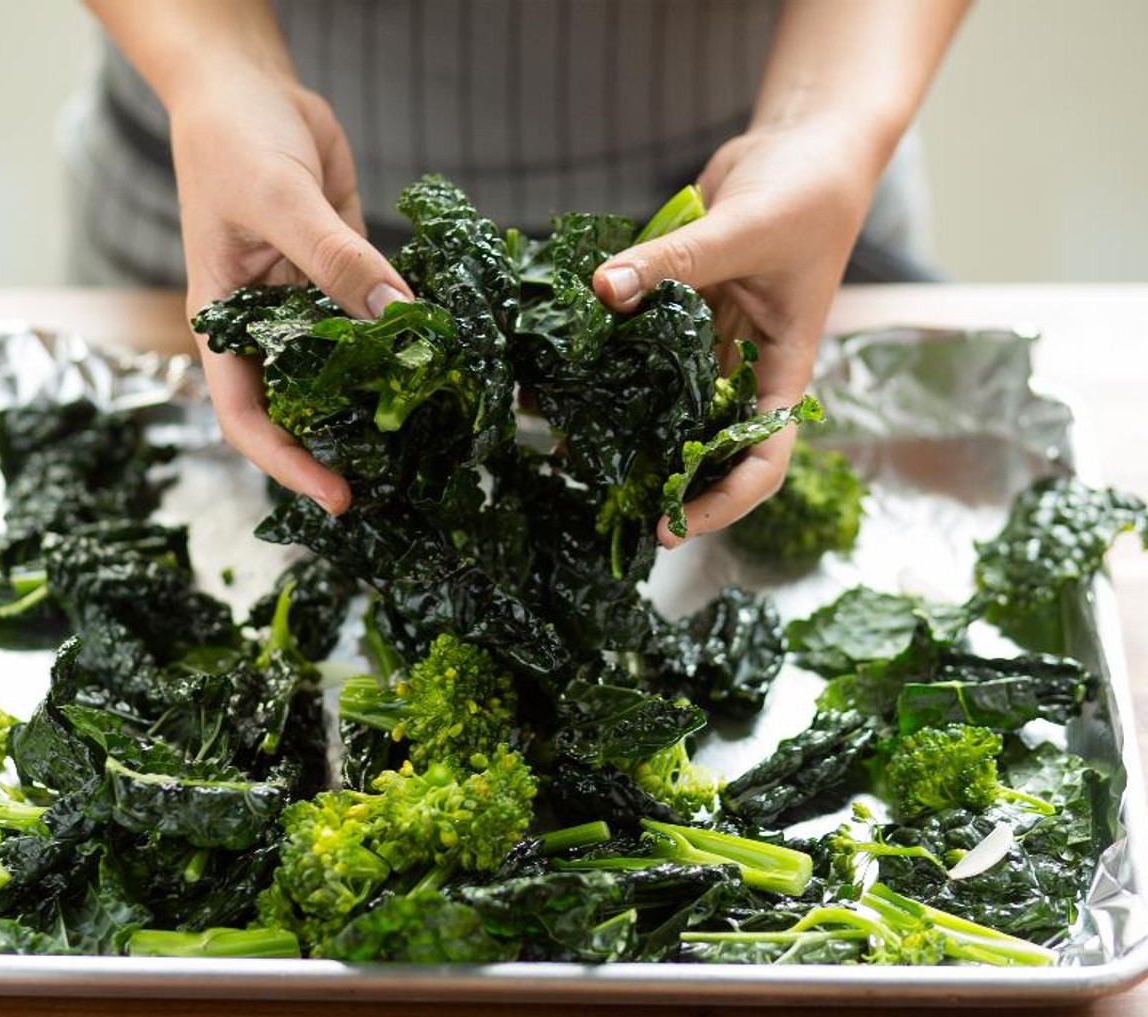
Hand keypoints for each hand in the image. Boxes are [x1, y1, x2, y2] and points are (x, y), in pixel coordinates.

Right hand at [171, 58, 410, 514]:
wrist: (247, 87)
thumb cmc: (232, 141)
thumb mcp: (280, 200)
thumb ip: (338, 260)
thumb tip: (398, 315)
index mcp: (224, 323)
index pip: (246, 415)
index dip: (287, 463)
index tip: (336, 496)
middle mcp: (265, 324)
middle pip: (300, 404)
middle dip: (342, 443)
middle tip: (403, 479)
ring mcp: (307, 303)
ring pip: (345, 366)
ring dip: (383, 393)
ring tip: (435, 426)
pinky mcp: (345, 275)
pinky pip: (377, 317)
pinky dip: (405, 337)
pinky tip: (443, 356)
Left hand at [593, 117, 881, 546]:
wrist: (804, 143)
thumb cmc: (807, 192)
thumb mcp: (744, 229)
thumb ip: (674, 261)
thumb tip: (603, 288)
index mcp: (782, 369)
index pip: (761, 458)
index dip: (721, 502)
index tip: (672, 524)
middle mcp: (744, 364)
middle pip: (702, 440)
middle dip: (656, 474)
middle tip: (599, 501)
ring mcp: (709, 338)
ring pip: (663, 394)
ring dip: (621, 418)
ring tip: (562, 444)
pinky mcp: (680, 306)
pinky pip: (639, 341)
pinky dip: (606, 355)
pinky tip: (558, 373)